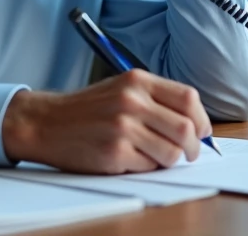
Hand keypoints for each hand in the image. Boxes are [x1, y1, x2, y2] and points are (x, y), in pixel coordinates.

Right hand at [1, 70, 212, 173]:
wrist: (46, 122)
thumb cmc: (87, 109)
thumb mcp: (121, 88)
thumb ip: (155, 99)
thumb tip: (194, 123)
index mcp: (137, 81)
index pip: (188, 98)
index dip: (201, 119)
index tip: (202, 131)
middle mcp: (132, 101)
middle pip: (185, 128)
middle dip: (193, 147)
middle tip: (188, 153)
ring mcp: (123, 127)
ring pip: (172, 152)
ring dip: (170, 160)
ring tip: (156, 156)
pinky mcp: (115, 152)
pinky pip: (150, 166)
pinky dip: (148, 167)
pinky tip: (133, 159)